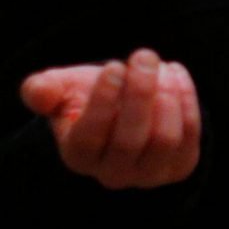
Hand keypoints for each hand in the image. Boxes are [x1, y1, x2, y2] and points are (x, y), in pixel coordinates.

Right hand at [20, 49, 201, 189]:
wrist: (126, 109)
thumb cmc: (89, 96)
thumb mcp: (61, 89)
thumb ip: (43, 90)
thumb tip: (38, 92)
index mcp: (78, 156)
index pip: (89, 138)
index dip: (103, 101)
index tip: (114, 65)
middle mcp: (112, 174)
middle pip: (130, 141)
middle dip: (140, 93)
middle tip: (144, 55)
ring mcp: (149, 174)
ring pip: (164, 140)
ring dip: (167, 96)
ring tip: (160, 65)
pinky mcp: (179, 167)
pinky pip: (190, 135)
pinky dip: (187, 99)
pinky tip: (174, 73)